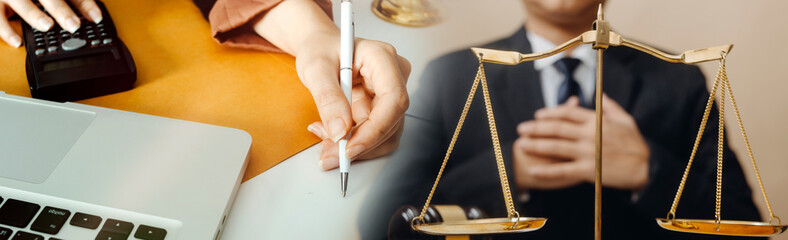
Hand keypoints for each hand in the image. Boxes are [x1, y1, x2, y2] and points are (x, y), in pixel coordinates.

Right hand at [1, 0, 101, 46]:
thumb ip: (75, 2)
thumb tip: (96, 17)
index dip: (84, 4)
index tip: (97, 18)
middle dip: (60, 10)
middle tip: (74, 25)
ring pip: (20, 2)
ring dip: (34, 14)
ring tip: (48, 26)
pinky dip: (6, 30)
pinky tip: (18, 42)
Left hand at [299, 33, 409, 169]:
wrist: (320, 49)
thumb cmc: (321, 49)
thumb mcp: (315, 69)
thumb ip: (328, 98)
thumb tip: (340, 131)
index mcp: (382, 57)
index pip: (394, 99)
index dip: (375, 129)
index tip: (350, 147)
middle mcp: (393, 76)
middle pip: (390, 121)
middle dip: (358, 143)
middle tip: (328, 153)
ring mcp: (390, 94)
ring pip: (384, 134)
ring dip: (353, 144)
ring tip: (323, 137)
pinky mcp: (383, 109)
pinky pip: (374, 135)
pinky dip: (352, 141)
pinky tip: (331, 132)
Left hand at [513, 95, 648, 190]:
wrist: (646, 167)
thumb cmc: (636, 144)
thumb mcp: (626, 120)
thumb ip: (611, 107)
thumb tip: (602, 94)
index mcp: (596, 121)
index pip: (568, 113)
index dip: (551, 113)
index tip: (538, 114)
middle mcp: (589, 135)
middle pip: (556, 128)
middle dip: (536, 127)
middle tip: (522, 128)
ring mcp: (587, 152)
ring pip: (555, 146)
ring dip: (536, 144)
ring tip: (522, 144)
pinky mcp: (588, 170)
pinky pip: (562, 170)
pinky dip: (547, 171)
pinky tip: (533, 170)